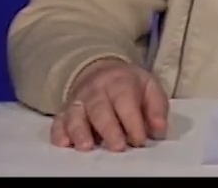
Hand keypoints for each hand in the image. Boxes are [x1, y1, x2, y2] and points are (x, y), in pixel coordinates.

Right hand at [51, 58, 169, 151]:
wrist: (101, 71)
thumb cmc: (129, 85)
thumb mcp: (150, 87)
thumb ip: (157, 108)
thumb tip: (159, 129)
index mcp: (120, 83)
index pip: (125, 102)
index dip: (132, 122)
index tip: (139, 140)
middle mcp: (96, 91)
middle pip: (99, 109)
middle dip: (108, 129)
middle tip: (117, 147)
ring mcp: (78, 102)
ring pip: (76, 115)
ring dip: (80, 131)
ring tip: (86, 147)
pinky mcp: (65, 112)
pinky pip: (58, 121)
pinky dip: (59, 132)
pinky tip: (64, 143)